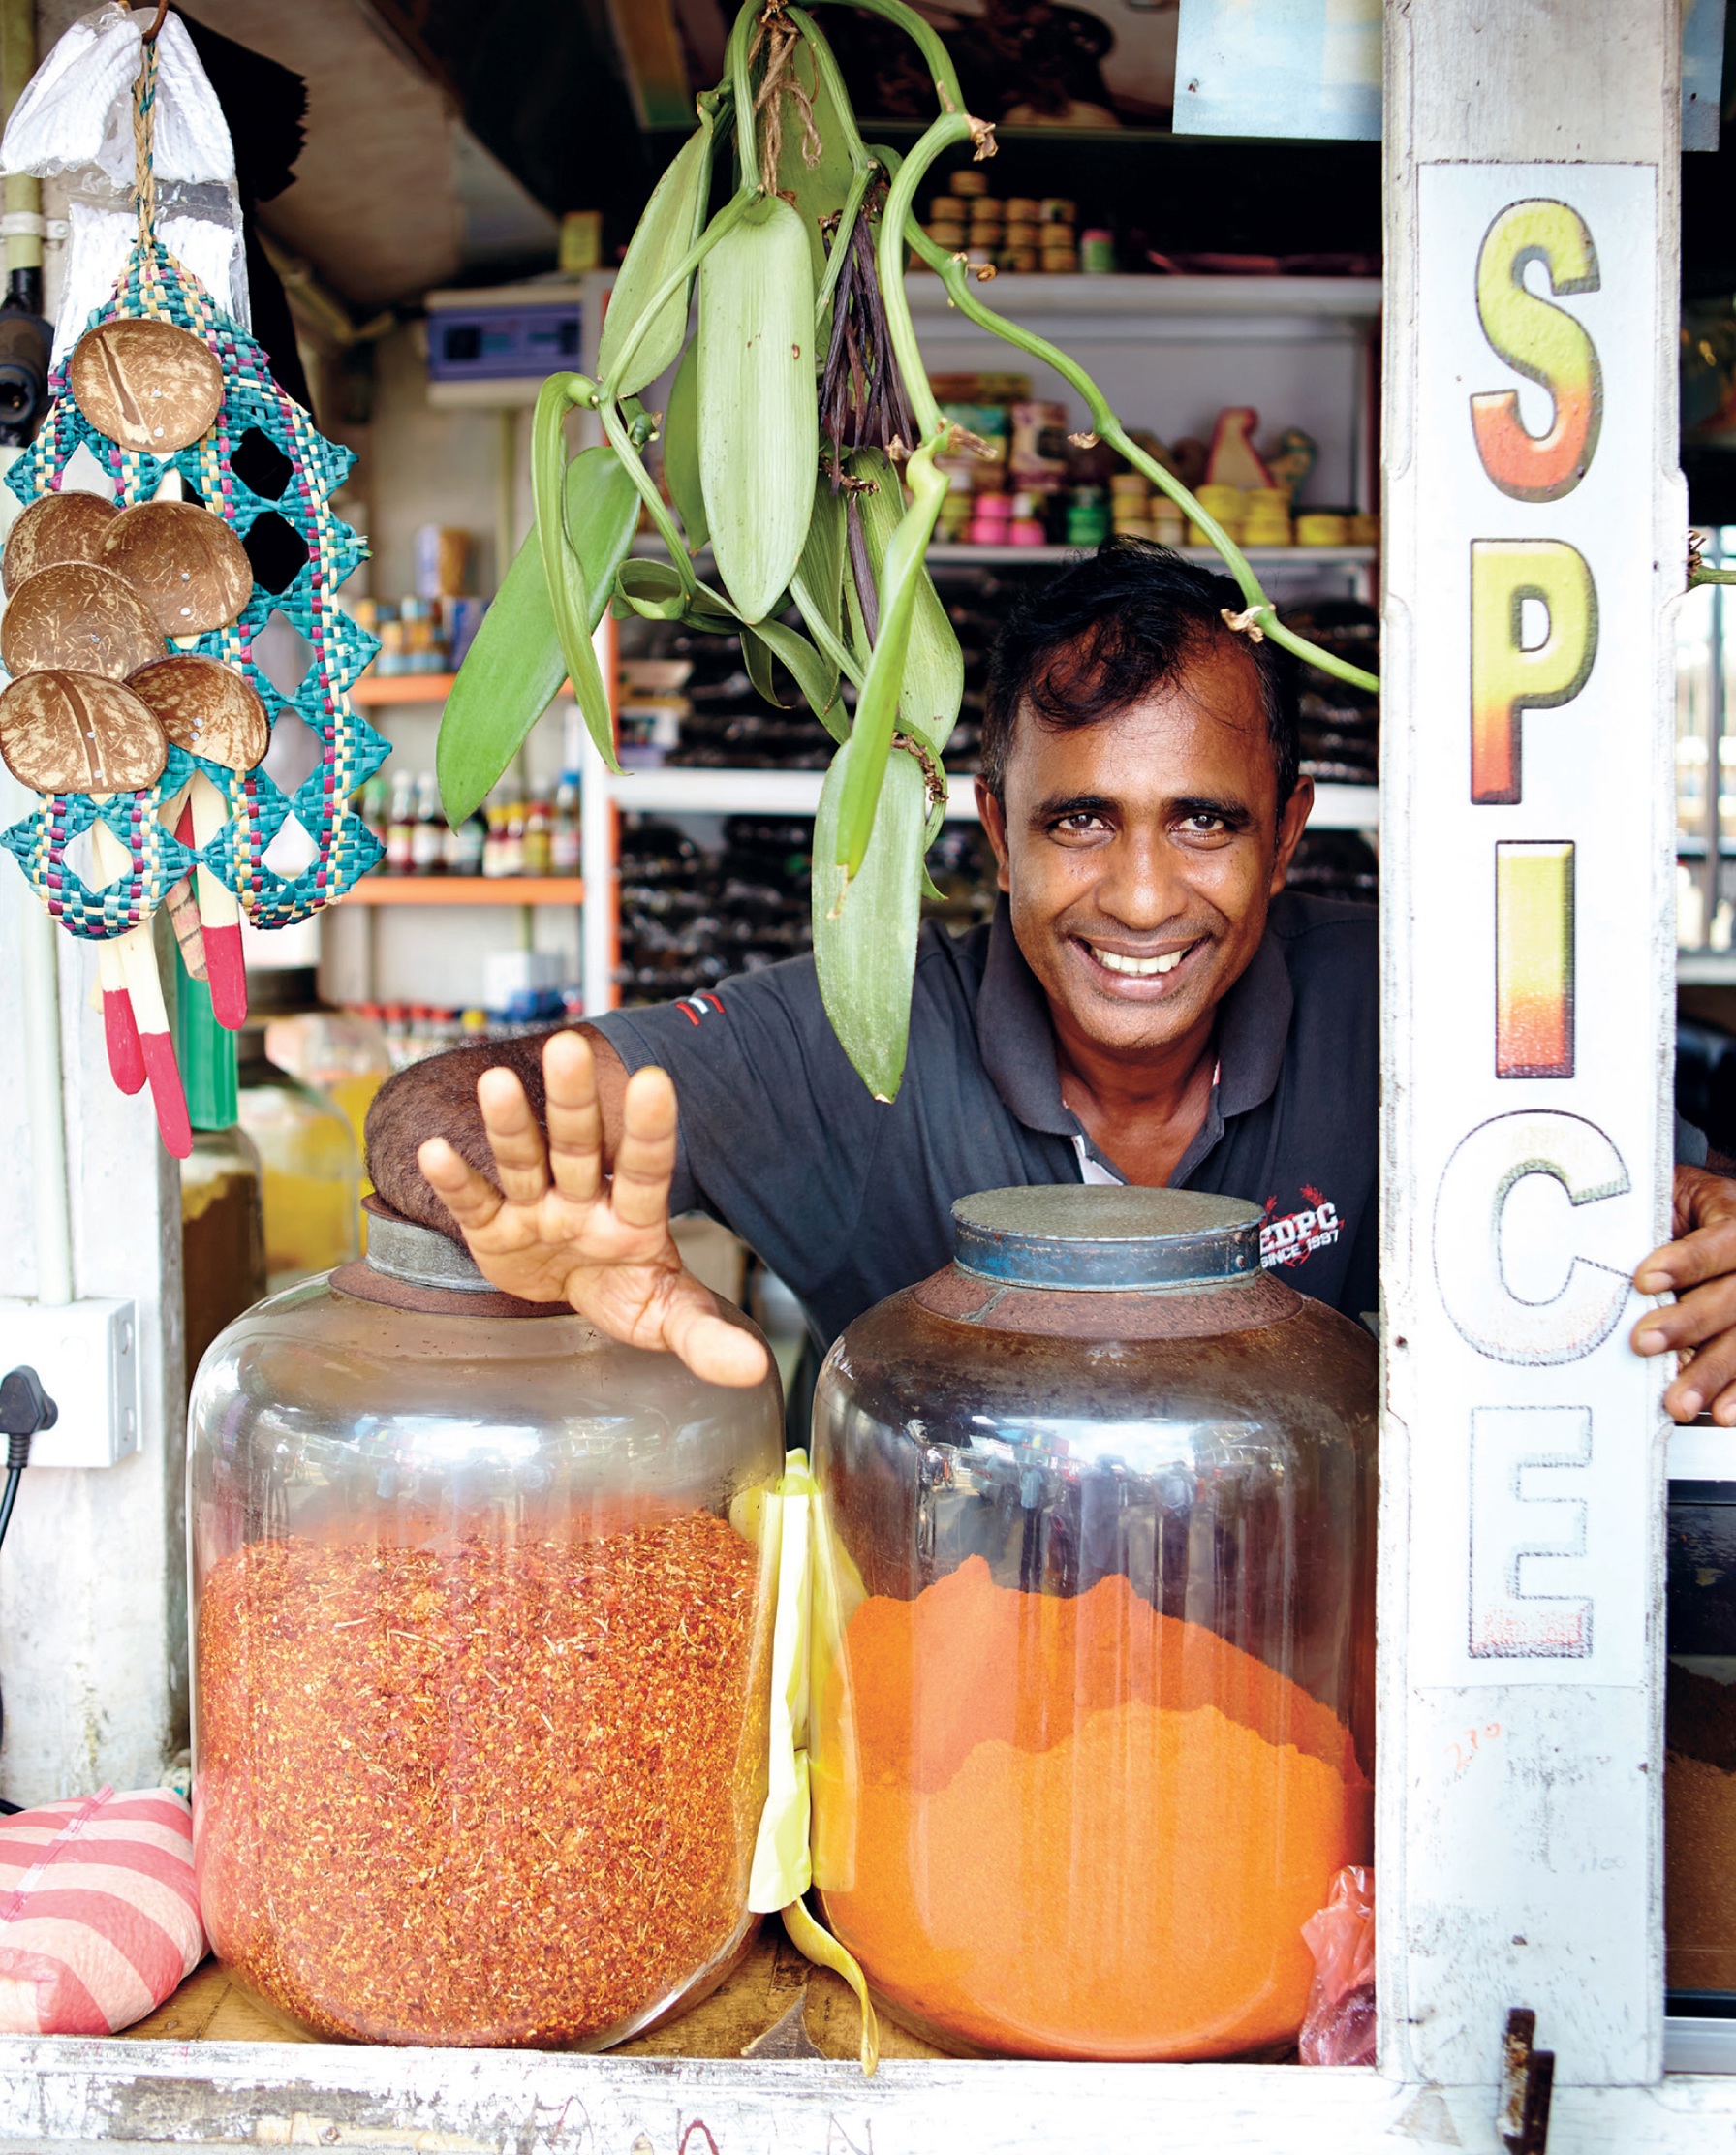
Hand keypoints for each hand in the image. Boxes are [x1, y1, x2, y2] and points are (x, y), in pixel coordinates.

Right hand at [416, 1029, 768, 1387]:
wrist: (571, 1294)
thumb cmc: (626, 1291)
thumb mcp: (667, 1316)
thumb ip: (705, 1335)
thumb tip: (752, 1369)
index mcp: (635, 1216)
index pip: (647, 1170)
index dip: (650, 1129)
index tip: (655, 1081)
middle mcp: (585, 1199)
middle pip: (581, 1146)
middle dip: (575, 1101)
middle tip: (568, 1047)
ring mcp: (537, 1208)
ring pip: (525, 1160)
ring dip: (510, 1124)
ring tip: (496, 1083)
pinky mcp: (494, 1227)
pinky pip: (475, 1201)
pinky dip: (456, 1180)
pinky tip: (435, 1151)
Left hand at [1632, 1164, 1735, 1421]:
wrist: (1707, 1213)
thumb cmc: (1677, 1208)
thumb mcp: (1667, 1197)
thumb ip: (1646, 1220)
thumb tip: (1593, 1245)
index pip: (1723, 1242)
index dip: (1688, 1262)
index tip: (1643, 1280)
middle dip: (1690, 1323)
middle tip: (1644, 1342)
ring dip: (1713, 1372)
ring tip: (1680, 1402)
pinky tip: (1721, 1412)